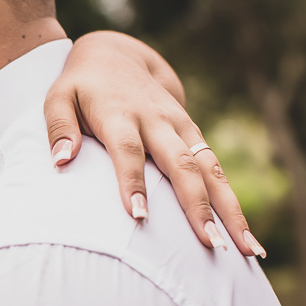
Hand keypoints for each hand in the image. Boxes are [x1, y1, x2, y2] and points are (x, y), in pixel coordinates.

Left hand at [44, 31, 263, 256]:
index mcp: (120, 114)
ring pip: (210, 170)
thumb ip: (59, 127)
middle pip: (181, 165)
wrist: (117, 55)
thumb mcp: (59, 97)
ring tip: (247, 250)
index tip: (139, 216)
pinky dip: (233, 203)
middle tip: (210, 245)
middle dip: (197, 206)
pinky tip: (245, 238)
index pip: (128, 150)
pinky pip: (217, 171)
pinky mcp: (194, 135)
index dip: (133, 182)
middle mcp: (157, 121)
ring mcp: (181, 127)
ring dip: (230, 210)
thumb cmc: (81, 86)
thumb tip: (60, 161)